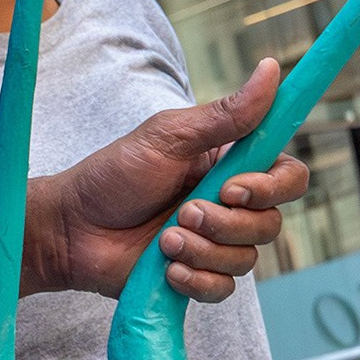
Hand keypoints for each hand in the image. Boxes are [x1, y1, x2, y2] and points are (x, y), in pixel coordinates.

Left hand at [35, 58, 309, 302]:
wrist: (72, 229)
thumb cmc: (114, 176)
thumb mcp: (168, 137)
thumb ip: (224, 115)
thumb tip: (271, 69)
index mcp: (230, 167)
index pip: (287, 177)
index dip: (274, 186)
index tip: (233, 187)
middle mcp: (229, 207)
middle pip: (270, 224)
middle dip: (227, 223)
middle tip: (183, 212)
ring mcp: (213, 245)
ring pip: (246, 259)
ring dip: (204, 250)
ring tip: (164, 240)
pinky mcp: (196, 277)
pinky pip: (222, 290)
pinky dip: (196, 280)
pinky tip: (167, 269)